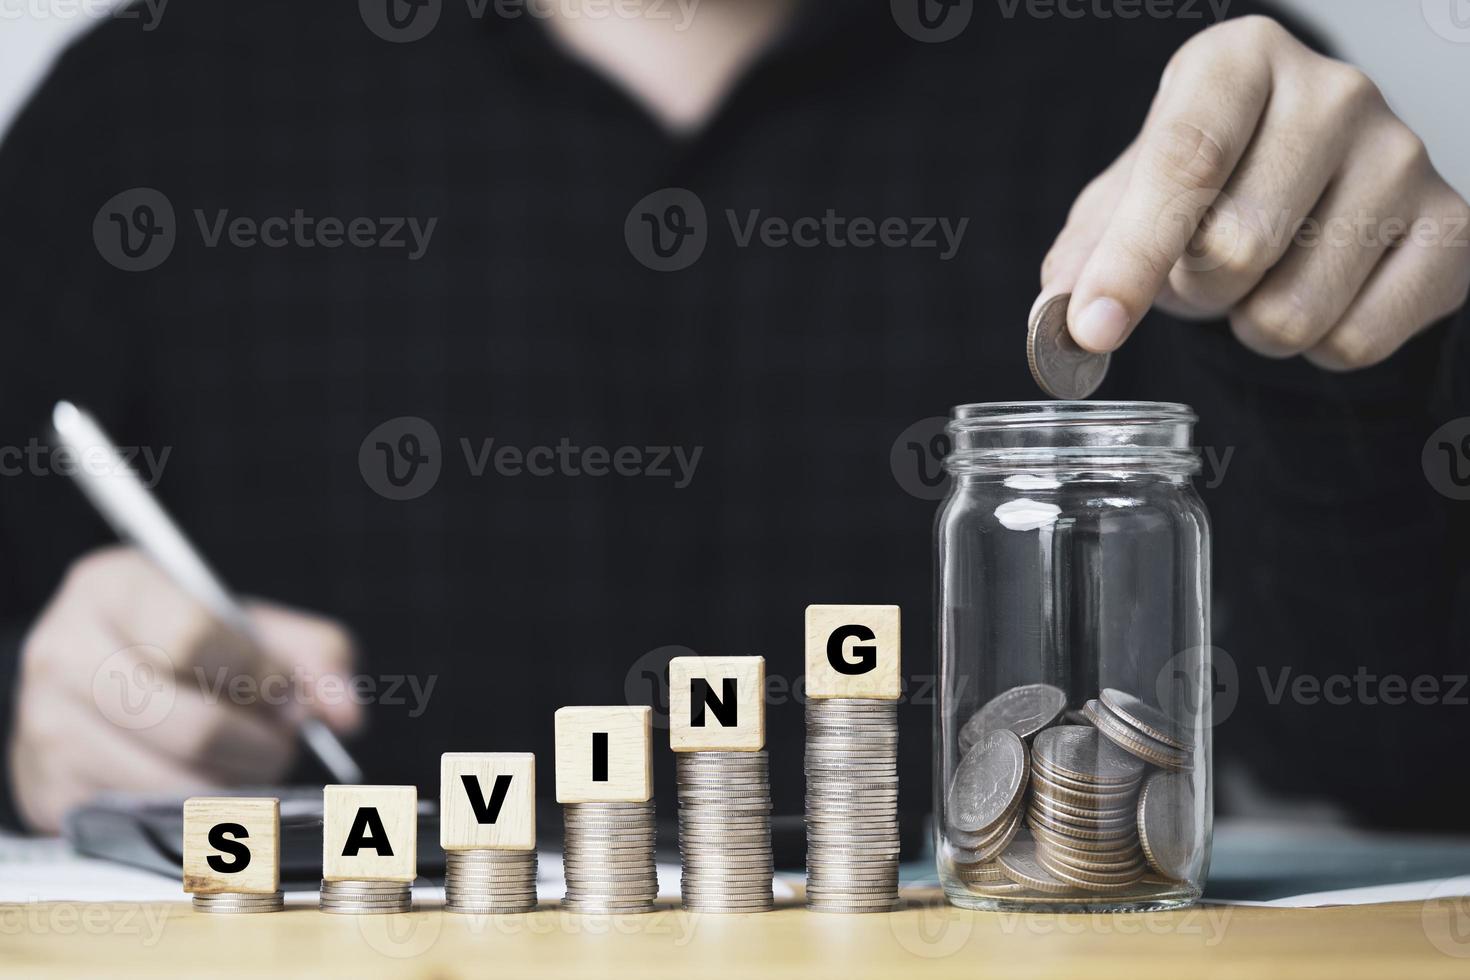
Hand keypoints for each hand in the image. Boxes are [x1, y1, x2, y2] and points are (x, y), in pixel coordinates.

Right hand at [7, 547, 360, 832]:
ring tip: (244, 762)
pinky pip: (145, 820)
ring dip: (234, 786)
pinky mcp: (49, 789)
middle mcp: (63, 650)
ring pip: (172, 784)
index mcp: (113, 586)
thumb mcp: (257, 630)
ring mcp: (46, 723)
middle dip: (260, 746)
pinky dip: (195, 813)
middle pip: (190, 725)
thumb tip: (346, 714)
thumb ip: (318, 656)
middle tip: (279, 743)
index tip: (286, 694)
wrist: (111, 681)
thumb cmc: (194, 649)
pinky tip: (204, 783)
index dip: (260, 675)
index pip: (194, 637)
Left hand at [1039, 16, 1469, 370]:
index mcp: (1240, 61)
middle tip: (1203, 268)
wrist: (1314, 180)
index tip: (1092, 328)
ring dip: (1252, 326)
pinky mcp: (1453, 228)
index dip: (1132, 256)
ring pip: (1294, 312)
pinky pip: (1355, 342)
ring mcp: (1405, 157)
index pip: (1185, 161)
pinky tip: (1319, 293)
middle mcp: (1335, 92)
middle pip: (1236, 250)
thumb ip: (1085, 254)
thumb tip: (1059, 321)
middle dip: (1195, 292)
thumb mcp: (1128, 198)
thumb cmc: (1208, 184)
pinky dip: (1317, 347)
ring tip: (1262, 277)